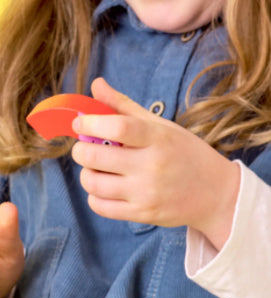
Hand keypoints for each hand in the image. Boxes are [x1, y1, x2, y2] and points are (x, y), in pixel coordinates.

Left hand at [71, 77, 239, 248]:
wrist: (217, 194)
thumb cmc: (185, 153)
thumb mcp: (161, 126)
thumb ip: (124, 106)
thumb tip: (96, 84)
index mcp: (158, 138)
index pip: (117, 127)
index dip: (90, 123)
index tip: (80, 123)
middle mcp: (152, 166)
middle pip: (95, 156)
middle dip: (80, 149)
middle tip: (84, 147)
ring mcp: (147, 192)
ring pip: (92, 182)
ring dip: (86, 173)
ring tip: (95, 168)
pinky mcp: (143, 214)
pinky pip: (99, 206)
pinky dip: (94, 196)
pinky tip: (104, 187)